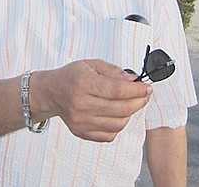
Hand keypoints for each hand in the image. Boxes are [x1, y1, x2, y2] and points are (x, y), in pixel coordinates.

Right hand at [32, 59, 151, 142]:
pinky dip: (118, 125)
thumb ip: (113, 70)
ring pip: (118, 124)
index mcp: (84, 83)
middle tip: (144, 95)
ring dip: (130, 114)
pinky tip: (117, 114)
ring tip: (130, 104)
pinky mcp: (81, 132)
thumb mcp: (91, 64)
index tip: (147, 88)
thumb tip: (133, 79)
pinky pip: (109, 134)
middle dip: (139, 102)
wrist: (51, 93)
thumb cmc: (71, 76)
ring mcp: (81, 121)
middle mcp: (81, 104)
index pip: (117, 90)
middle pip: (120, 108)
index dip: (137, 90)